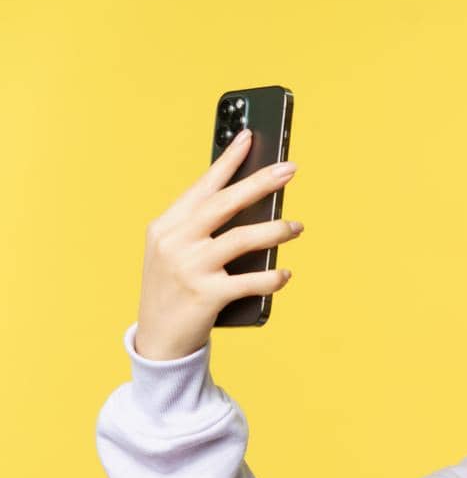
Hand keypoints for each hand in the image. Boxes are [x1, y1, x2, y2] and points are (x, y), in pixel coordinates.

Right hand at [135, 128, 303, 359]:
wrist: (158, 340)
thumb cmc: (175, 290)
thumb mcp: (177, 253)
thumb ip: (204, 230)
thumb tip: (256, 208)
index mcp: (167, 225)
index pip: (203, 186)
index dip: (228, 160)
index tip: (249, 137)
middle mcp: (175, 242)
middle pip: (225, 204)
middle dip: (260, 183)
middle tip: (290, 169)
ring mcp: (189, 268)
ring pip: (241, 239)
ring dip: (275, 231)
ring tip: (297, 227)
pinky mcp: (205, 295)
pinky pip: (250, 281)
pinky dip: (272, 277)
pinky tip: (285, 273)